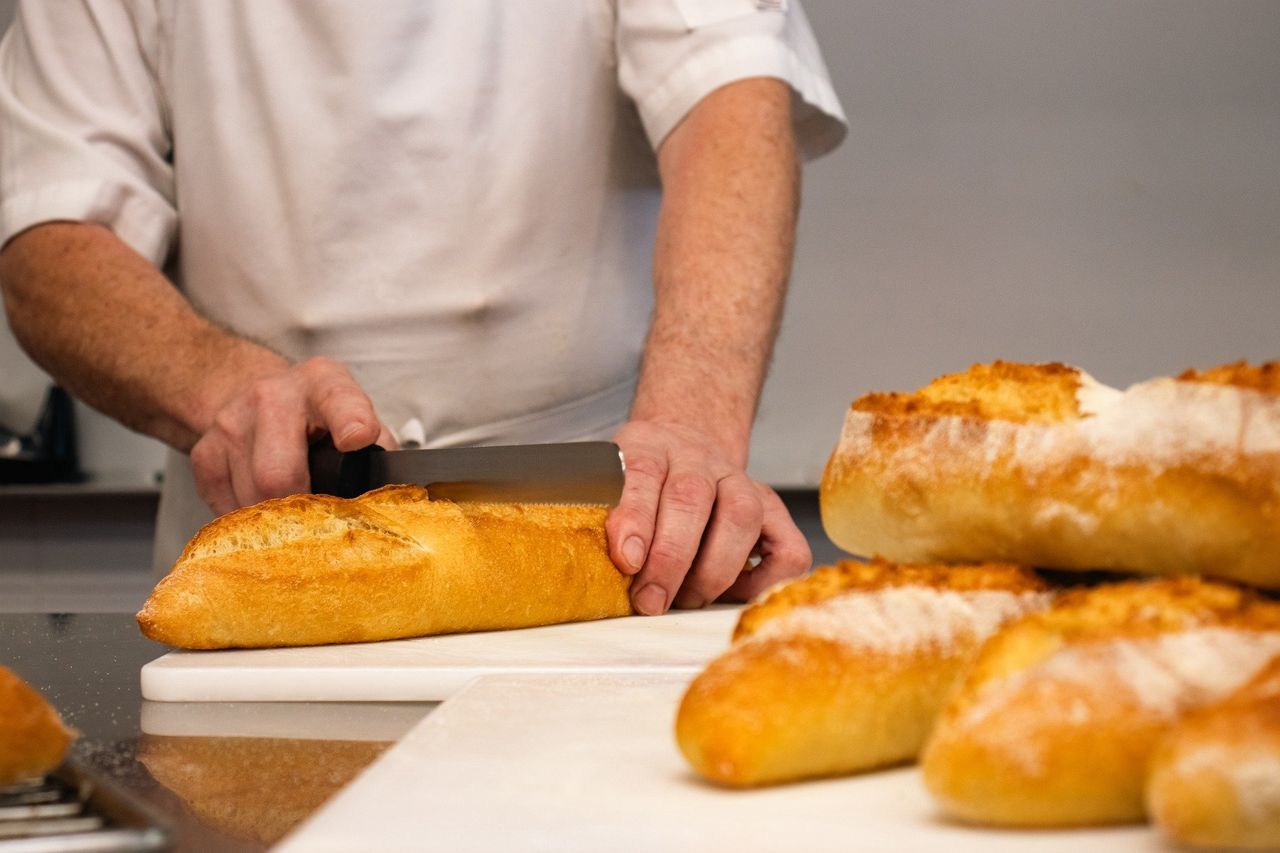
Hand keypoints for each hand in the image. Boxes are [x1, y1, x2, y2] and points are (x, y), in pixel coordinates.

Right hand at [190, 357, 394, 514]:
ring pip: (251, 497)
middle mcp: (272, 396)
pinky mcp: (204, 451)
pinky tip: (266, 508)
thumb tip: (388, 501)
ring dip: (277, 519)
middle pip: (278, 473)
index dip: (350, 420)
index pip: (339, 400)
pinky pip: (225, 506)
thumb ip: (377, 451)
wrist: (260, 395)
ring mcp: (231, 422)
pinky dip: (250, 520)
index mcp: (325, 384)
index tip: (358, 438)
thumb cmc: (321, 419)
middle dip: (302, 508)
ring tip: (295, 513)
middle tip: (321, 520)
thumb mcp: (357, 418)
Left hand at [606, 420, 811, 614]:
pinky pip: (787, 547)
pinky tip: (733, 592)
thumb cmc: (640, 484)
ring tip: (687, 600)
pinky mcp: (771, 509)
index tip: (626, 560)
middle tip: (650, 600)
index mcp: (650, 445)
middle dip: (670, 558)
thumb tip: (605, 571)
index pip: (643, 472)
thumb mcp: (609, 484)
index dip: (635, 517)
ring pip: (741, 516)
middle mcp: (699, 457)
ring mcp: (740, 481)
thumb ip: (606, 517)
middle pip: (691, 496)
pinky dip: (765, 579)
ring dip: (713, 570)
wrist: (682, 448)